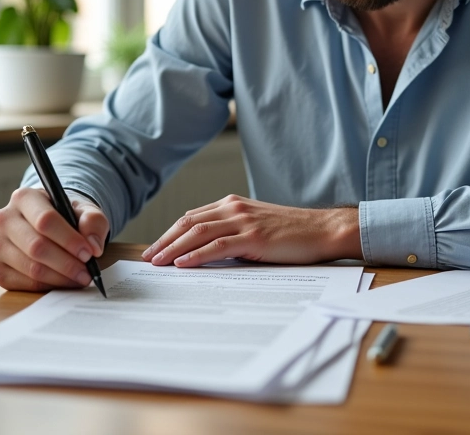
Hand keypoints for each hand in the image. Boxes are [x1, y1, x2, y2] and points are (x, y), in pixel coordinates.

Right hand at [0, 187, 109, 291]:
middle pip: (36, 247)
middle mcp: (5, 219)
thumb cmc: (67, 215)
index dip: (69, 239)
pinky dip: (49, 286)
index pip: (45, 220)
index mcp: (24, 197)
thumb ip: (93, 221)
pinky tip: (64, 281)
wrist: (51, 224)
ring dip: (60, 277)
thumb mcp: (84, 210)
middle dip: (67, 262)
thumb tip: (94, 246)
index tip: (89, 253)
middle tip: (88, 271)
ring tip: (80, 277)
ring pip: (31, 268)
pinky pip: (25, 283)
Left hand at [142, 195, 361, 266]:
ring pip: (197, 232)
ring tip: (156, 263)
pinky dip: (195, 255)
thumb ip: (233, 233)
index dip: (170, 233)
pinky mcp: (253, 237)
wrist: (322, 230)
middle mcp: (234, 208)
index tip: (155, 248)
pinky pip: (217, 246)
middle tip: (147, 258)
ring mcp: (243, 221)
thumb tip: (206, 252)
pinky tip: (182, 264)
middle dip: (164, 241)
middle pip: (188, 222)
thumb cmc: (292, 232)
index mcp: (233, 204)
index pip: (192, 217)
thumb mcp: (257, 226)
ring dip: (172, 248)